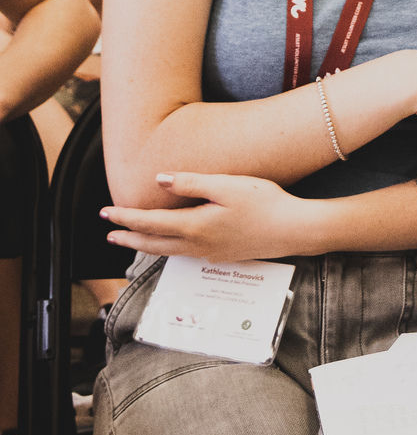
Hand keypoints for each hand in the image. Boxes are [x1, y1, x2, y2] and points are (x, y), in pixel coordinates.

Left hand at [103, 172, 318, 262]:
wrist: (293, 229)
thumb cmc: (264, 202)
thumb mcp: (227, 185)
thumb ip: (192, 183)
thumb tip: (160, 180)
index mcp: (194, 226)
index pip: (150, 223)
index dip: (126, 218)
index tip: (106, 213)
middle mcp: (197, 244)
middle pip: (153, 244)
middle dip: (129, 238)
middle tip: (109, 235)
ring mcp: (210, 253)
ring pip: (168, 252)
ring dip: (147, 246)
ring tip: (134, 241)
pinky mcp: (223, 255)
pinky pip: (186, 254)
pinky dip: (169, 250)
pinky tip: (175, 244)